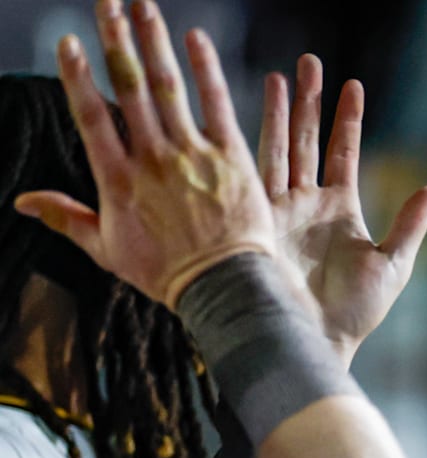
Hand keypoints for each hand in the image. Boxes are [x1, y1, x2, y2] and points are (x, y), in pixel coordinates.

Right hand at [14, 0, 275, 308]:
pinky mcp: (230, 156)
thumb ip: (66, 217)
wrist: (223, 286)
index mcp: (117, 179)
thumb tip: (22, 201)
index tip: (68, 41)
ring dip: (154, 42)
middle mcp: (152, 158)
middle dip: (115, 40)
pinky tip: (195, 38)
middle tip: (107, 0)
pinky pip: (217, 104)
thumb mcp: (106, 249)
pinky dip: (205, 70)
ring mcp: (192, 154)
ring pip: (169, 87)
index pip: (91, 116)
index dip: (77, 75)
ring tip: (142, 5)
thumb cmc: (164, 272)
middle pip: (129, 88)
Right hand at [258, 54, 426, 363]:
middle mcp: (307, 204)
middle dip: (309, 102)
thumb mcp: (393, 264)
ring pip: (279, 149)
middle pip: (307, 141)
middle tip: (310, 62)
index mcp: (340, 210)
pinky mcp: (255, 223)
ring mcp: (279, 211)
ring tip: (282, 75)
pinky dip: (250, 143)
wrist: (314, 343)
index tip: (352, 84)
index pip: (343, 153)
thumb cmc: (355, 314)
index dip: (347, 119)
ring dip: (280, 113)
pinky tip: (246, 111)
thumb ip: (412, 221)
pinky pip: (252, 176)